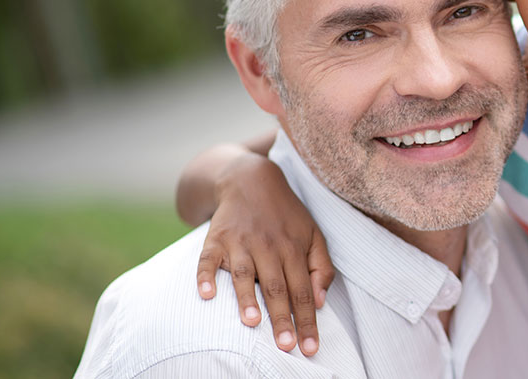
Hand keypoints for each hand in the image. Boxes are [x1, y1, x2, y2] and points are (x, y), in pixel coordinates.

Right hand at [195, 153, 334, 355]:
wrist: (251, 179)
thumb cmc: (286, 215)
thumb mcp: (314, 235)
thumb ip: (322, 268)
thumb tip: (319, 302)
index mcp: (293, 249)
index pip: (303, 291)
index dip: (307, 320)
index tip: (310, 348)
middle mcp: (268, 247)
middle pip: (276, 288)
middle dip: (282, 319)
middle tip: (286, 347)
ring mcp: (240, 242)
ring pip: (244, 274)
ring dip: (247, 299)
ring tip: (252, 323)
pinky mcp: (215, 239)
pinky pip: (207, 260)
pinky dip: (205, 276)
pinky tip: (207, 294)